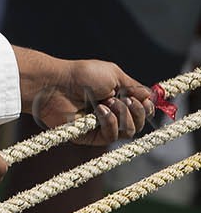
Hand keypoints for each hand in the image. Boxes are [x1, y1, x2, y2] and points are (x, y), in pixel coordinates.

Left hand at [28, 57, 153, 144]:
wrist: (58, 85)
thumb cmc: (83, 76)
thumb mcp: (115, 75)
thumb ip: (134, 87)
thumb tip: (152, 97)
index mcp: (119, 97)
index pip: (142, 109)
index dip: (147, 106)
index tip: (145, 99)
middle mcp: (113, 113)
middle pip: (140, 122)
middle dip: (137, 110)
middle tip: (125, 98)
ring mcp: (102, 126)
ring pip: (130, 131)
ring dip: (124, 114)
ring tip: (109, 101)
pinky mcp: (91, 137)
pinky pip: (112, 136)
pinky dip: (110, 121)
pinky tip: (100, 109)